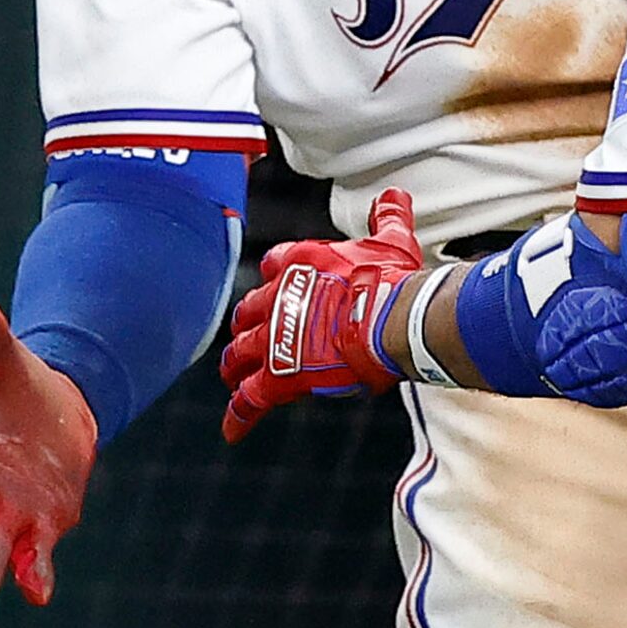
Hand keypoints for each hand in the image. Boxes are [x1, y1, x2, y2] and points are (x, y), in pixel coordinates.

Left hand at [219, 187, 423, 442]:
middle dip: (247, 322)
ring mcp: (275, 337)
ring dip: (234, 365)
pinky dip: (239, 415)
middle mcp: (280, 296)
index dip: (275, 274)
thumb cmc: (392, 281)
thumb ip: (387, 217)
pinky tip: (232, 430)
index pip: (274, 262)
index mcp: (303, 261)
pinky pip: (249, 398)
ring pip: (240, 353)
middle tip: (248, 334)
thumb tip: (394, 197)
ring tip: (232, 375)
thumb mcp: (391, 242)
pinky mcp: (279, 375)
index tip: (275, 280)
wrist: (391, 320)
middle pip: (249, 309)